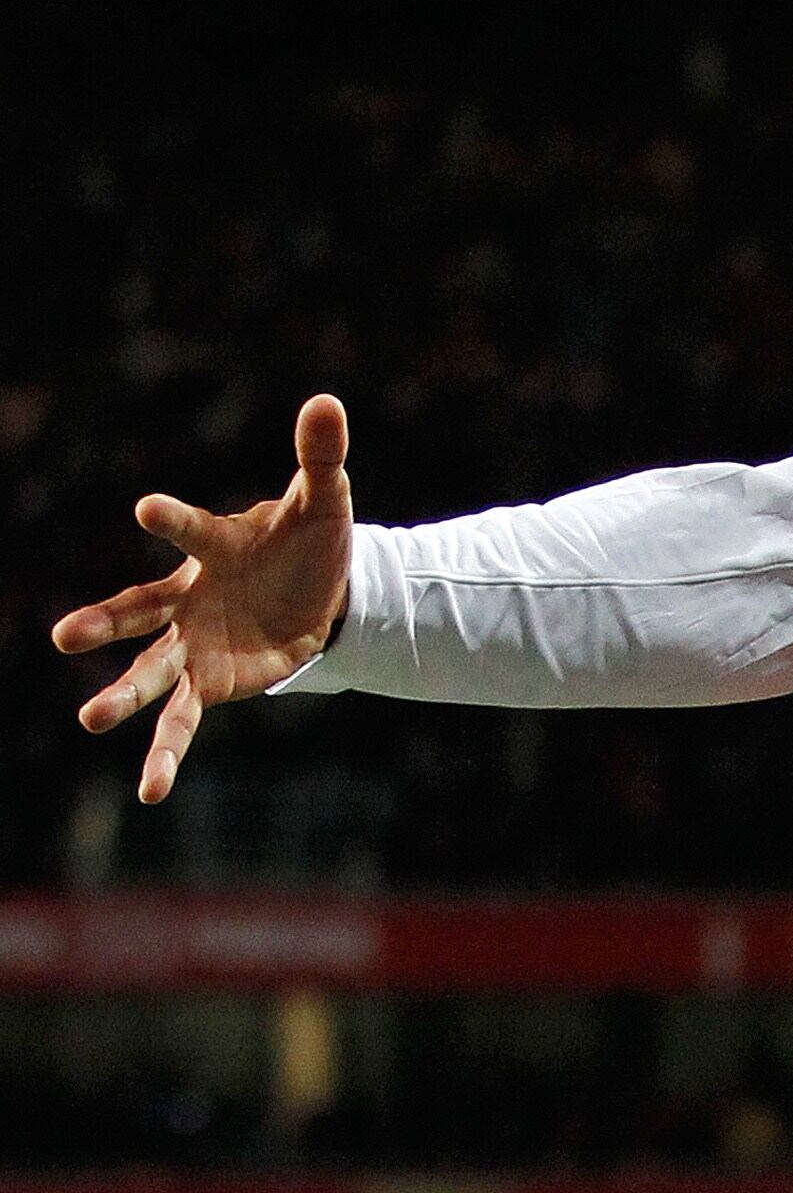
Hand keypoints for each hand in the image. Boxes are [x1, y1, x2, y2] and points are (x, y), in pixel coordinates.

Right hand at [51, 394, 355, 803]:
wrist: (325, 592)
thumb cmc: (311, 541)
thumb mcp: (325, 501)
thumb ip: (320, 456)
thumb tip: (327, 401)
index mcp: (214, 547)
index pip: (189, 529)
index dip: (173, 518)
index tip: (147, 507)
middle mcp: (189, 599)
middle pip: (139, 609)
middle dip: (104, 621)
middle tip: (66, 636)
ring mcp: (194, 644)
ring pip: (149, 672)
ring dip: (121, 695)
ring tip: (90, 718)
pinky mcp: (211, 682)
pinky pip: (182, 721)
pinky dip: (166, 756)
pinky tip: (149, 792)